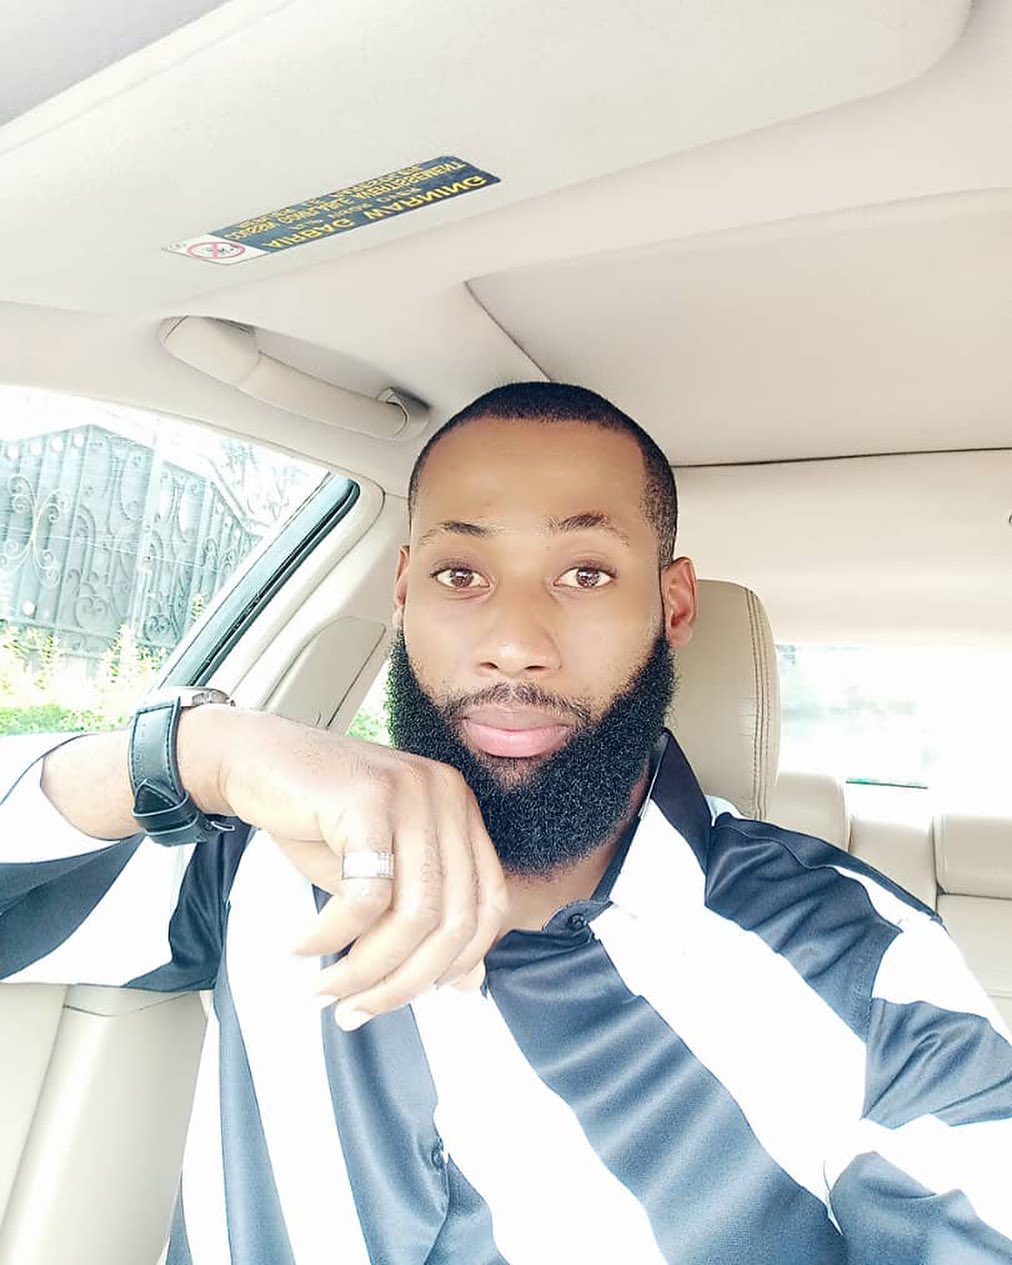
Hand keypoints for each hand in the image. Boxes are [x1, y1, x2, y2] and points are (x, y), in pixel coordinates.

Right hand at [211, 711, 507, 1027]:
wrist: (253, 758)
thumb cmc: (316, 819)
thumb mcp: (379, 873)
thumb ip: (419, 919)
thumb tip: (466, 985)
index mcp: (461, 811)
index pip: (490, 903)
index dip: (461, 962)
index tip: (417, 998)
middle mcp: (447, 797)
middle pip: (453, 918)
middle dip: (405, 982)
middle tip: (356, 1011)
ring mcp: (411, 793)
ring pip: (412, 915)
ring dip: (366, 970)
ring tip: (326, 991)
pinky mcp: (368, 799)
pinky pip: (365, 897)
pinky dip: (332, 936)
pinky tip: (302, 946)